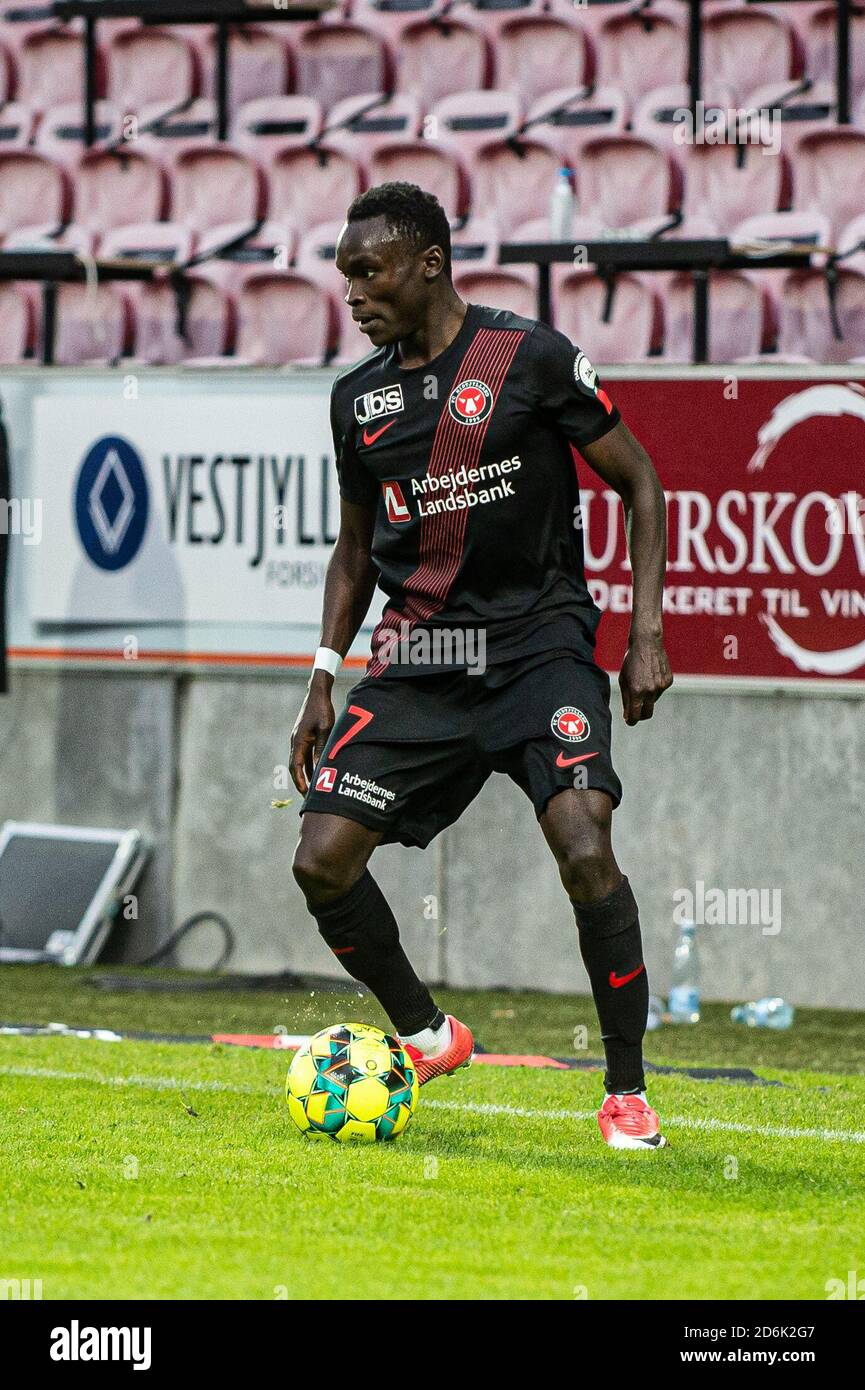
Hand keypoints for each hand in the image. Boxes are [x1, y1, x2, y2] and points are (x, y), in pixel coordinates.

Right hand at [290, 674, 334, 794]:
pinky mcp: (304, 737)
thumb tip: (320, 767)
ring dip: (304, 774)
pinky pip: (304, 755)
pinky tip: (315, 772)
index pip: (295, 766)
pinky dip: (307, 765)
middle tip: (308, 796)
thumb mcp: (325, 730)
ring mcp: (299, 739)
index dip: (299, 781)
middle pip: (294, 767)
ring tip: (312, 788)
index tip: (305, 793)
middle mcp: (296, 742)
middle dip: (300, 782)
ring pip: (299, 762)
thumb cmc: (322, 711)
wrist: (317, 694)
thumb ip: (322, 749)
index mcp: (298, 741)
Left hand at [618, 632, 672, 725]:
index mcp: (637, 691)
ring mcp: (661, 686)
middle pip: (647, 714)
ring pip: (654, 700)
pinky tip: (651, 674)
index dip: (631, 721)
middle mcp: (650, 690)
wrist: (646, 643)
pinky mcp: (668, 681)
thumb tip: (628, 716)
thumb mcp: (624, 680)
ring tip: (642, 680)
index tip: (629, 721)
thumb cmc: (631, 661)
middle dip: (640, 716)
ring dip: (647, 696)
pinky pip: (660, 690)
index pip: (635, 715)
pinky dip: (655, 687)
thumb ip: (626, 699)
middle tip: (635, 712)